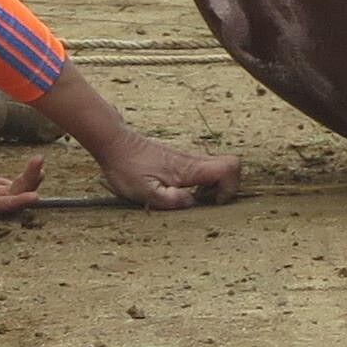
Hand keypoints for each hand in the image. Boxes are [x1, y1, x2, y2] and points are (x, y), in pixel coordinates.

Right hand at [0, 151, 47, 213]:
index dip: (18, 203)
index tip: (35, 196)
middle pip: (12, 197)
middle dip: (28, 182)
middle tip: (38, 162)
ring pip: (14, 189)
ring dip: (29, 178)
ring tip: (40, 161)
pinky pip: (9, 183)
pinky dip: (23, 177)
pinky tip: (36, 167)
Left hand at [95, 133, 239, 209]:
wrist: (115, 144)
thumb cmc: (127, 168)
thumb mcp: (144, 191)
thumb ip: (170, 200)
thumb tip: (192, 203)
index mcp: (189, 168)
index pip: (230, 168)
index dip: (230, 188)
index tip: (213, 202)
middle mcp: (193, 161)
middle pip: (231, 167)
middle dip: (226, 189)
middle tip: (205, 202)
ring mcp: (189, 159)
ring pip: (219, 169)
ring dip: (214, 187)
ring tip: (192, 198)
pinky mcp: (182, 161)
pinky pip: (206, 170)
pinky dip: (203, 184)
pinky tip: (181, 191)